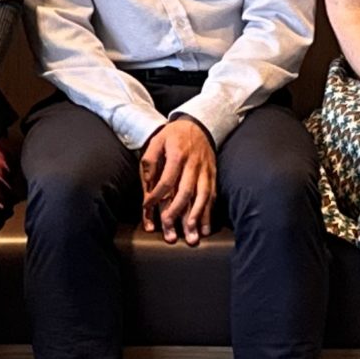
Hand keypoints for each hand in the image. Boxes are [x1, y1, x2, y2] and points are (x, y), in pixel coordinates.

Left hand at [139, 117, 218, 242]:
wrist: (199, 124)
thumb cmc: (173, 135)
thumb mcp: (156, 141)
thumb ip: (149, 162)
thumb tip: (147, 186)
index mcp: (177, 155)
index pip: (166, 181)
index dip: (156, 196)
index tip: (147, 207)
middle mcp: (193, 164)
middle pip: (185, 192)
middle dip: (177, 213)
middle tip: (170, 230)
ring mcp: (205, 171)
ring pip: (202, 197)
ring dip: (196, 217)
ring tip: (191, 235)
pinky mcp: (212, 176)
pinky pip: (212, 196)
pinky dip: (208, 213)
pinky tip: (204, 228)